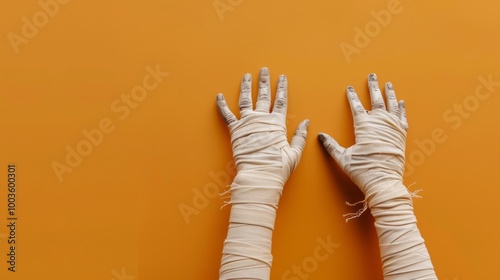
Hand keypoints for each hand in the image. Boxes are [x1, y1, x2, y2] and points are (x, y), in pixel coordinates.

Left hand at [217, 68, 308, 278]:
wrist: (259, 177)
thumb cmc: (278, 168)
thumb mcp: (294, 153)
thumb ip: (300, 136)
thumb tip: (306, 122)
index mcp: (276, 124)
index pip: (280, 101)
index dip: (281, 88)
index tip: (282, 77)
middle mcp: (261, 120)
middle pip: (263, 96)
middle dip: (264, 81)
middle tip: (264, 70)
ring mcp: (246, 124)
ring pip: (245, 100)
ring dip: (246, 87)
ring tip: (246, 76)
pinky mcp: (234, 132)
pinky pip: (226, 116)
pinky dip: (221, 105)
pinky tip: (218, 96)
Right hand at [318, 73, 408, 210]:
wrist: (384, 181)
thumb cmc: (362, 170)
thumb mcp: (343, 158)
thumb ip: (331, 145)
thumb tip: (320, 136)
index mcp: (364, 126)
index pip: (356, 106)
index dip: (352, 96)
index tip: (350, 88)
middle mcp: (380, 123)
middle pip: (376, 99)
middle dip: (373, 86)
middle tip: (372, 75)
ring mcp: (393, 127)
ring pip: (391, 105)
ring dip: (389, 93)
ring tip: (387, 84)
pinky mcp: (402, 135)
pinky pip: (402, 117)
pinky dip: (401, 109)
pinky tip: (401, 102)